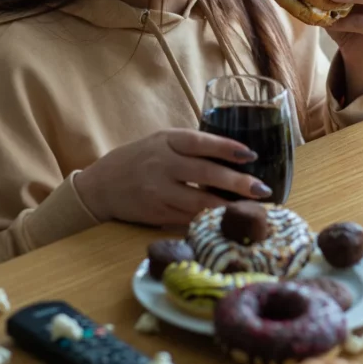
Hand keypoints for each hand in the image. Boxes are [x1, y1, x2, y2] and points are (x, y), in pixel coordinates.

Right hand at [73, 129, 268, 226]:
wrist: (100, 186)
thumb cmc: (140, 160)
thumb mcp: (162, 142)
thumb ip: (191, 146)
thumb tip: (236, 154)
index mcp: (166, 141)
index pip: (200, 142)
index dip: (226, 148)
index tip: (250, 155)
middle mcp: (162, 164)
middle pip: (205, 173)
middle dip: (237, 182)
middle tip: (261, 189)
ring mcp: (158, 191)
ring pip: (198, 202)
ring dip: (228, 207)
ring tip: (251, 210)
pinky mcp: (156, 213)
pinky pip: (187, 218)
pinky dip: (209, 220)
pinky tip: (226, 221)